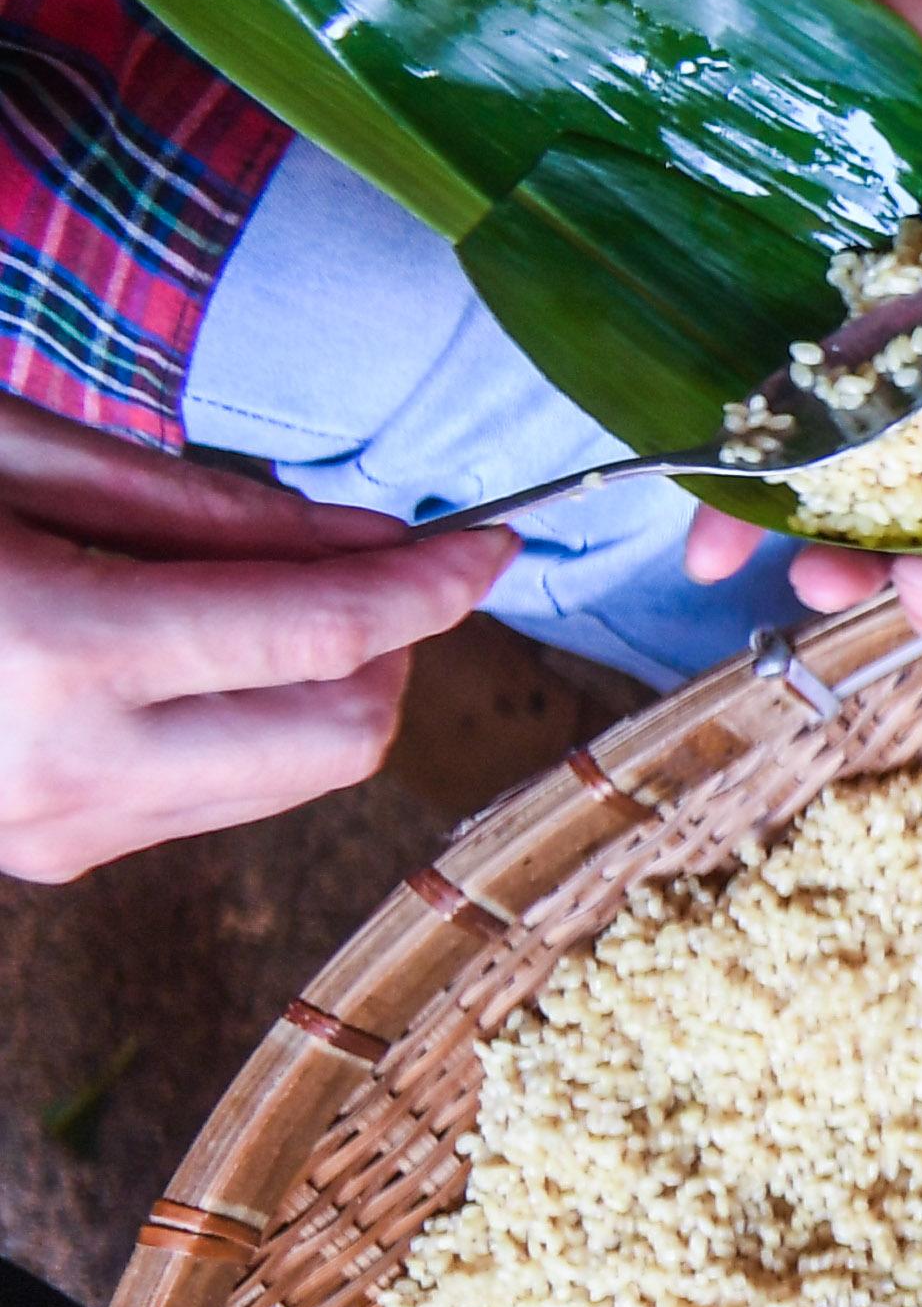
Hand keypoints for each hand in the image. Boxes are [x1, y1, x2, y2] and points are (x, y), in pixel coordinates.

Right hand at [0, 399, 505, 882]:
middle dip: (388, 649)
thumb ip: (203, 506)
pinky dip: (245, 726)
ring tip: (246, 597)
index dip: (428, 587)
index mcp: (55, 650)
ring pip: (295, 781)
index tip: (489, 545)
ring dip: (321, 690)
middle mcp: (69, 769)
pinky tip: (180, 657)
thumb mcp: (11, 453)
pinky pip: (215, 797)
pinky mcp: (55, 852)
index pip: (319, 635)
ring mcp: (61, 828)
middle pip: (343, 737)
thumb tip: (373, 542)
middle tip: (362, 568)